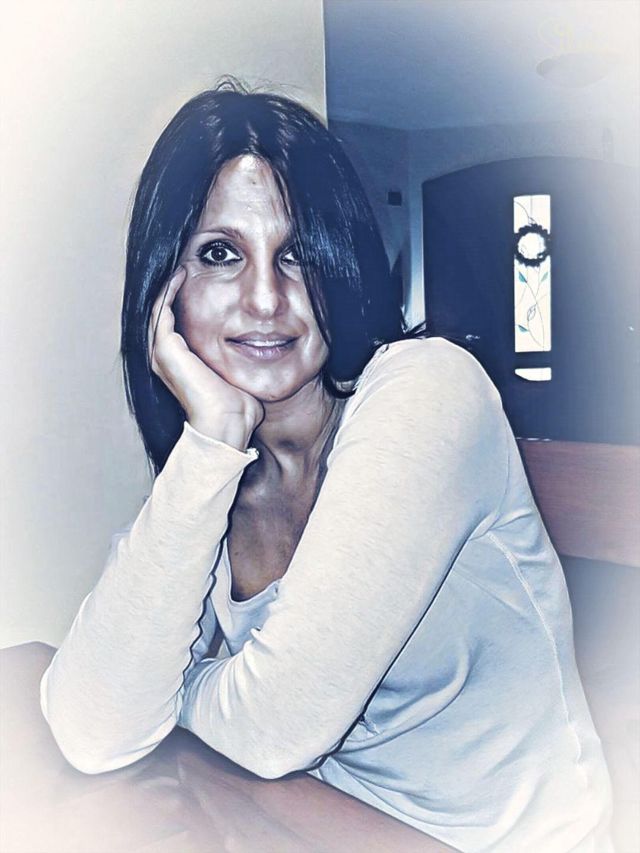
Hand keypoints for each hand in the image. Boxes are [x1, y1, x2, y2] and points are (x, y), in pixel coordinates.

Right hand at [148, 267, 263, 448]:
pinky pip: (161, 309)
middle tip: (186, 262)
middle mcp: (164, 357)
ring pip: (157, 307)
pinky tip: (181, 273)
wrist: (227, 424)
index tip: (199, 277)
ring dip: (168, 284)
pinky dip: (168, 290)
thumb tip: (264, 343)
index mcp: (179, 362)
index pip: (175, 321)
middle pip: (162, 311)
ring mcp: (161, 353)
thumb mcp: (238, 371)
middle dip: (172, 287)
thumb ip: (241, 356)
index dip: (183, 298)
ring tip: (181, 262)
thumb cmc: (238, 406)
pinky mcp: (165, 349)